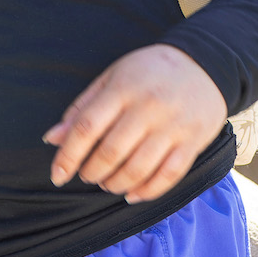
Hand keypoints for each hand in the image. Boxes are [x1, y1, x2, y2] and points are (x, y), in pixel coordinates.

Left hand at [43, 44, 227, 203]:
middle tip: (88, 175)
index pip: (86, 127)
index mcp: (122, 89)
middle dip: (92, 173)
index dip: (67, 156)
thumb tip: (52, 139)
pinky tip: (132, 194)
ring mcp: (173, 125)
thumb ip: (82, 108)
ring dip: (116, 184)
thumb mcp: (113, 77)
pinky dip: (147, 192)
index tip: (58, 175)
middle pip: (110, 152)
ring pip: (138, 169)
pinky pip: (168, 176)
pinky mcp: (193, 141)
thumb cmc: (149, 72)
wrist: (205, 62)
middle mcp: (148, 107)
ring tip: (108, 184)